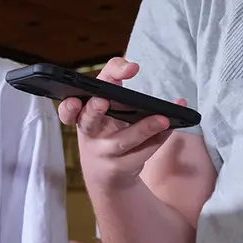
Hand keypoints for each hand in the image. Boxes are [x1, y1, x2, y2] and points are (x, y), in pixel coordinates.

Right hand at [58, 58, 184, 196]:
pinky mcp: (121, 167)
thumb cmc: (104, 130)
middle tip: (102, 102)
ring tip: (163, 119)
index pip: (70, 107)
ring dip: (143, 128)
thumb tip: (131, 66)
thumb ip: (111, 80)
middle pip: (88, 122)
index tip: (86, 91)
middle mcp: (88, 134)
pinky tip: (172, 125)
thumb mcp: (102, 105)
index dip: (71, 102)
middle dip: (93, 111)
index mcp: (80, 115)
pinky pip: (143, 151)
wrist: (104, 177)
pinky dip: (160, 137)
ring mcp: (104, 153)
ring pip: (123, 141)